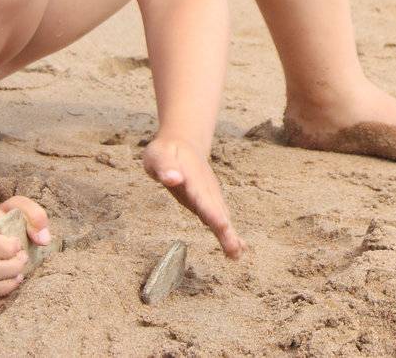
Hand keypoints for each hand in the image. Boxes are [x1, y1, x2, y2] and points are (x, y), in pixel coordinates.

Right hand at [0, 196, 51, 311]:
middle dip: (10, 268)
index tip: (19, 245)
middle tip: (24, 260)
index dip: (5, 247)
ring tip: (20, 278)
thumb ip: (34, 215)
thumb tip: (43, 240)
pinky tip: (12, 292)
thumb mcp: (20, 209)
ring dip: (5, 287)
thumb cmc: (12, 223)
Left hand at [142, 135, 245, 258]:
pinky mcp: (209, 202)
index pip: (202, 197)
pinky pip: (220, 219)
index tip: (223, 225)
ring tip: (237, 254)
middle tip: (235, 250)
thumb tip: (172, 179)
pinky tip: (237, 250)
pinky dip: (228, 234)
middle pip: (217, 211)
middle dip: (225, 231)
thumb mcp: (159, 156)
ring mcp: (210, 195)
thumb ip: (165, 167)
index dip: (212, 212)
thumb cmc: (166, 151)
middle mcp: (206, 189)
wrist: (184, 142)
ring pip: (221, 216)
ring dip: (229, 236)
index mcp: (193, 178)